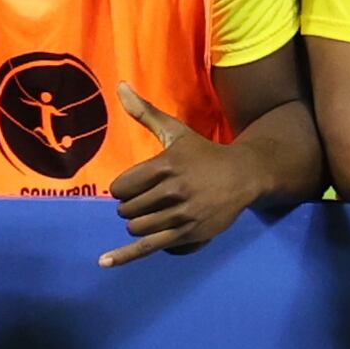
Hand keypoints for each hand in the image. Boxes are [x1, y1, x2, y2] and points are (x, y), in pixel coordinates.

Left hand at [101, 93, 261, 265]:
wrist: (244, 176)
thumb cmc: (205, 154)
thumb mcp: (175, 131)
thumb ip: (145, 112)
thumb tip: (119, 86)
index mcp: (166, 165)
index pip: (121, 187)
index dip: (124, 189)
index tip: (138, 186)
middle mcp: (173, 190)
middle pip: (127, 209)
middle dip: (132, 206)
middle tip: (152, 199)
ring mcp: (181, 214)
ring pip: (136, 227)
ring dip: (139, 223)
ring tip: (156, 213)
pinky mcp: (188, 233)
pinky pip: (148, 247)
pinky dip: (124, 256)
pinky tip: (105, 262)